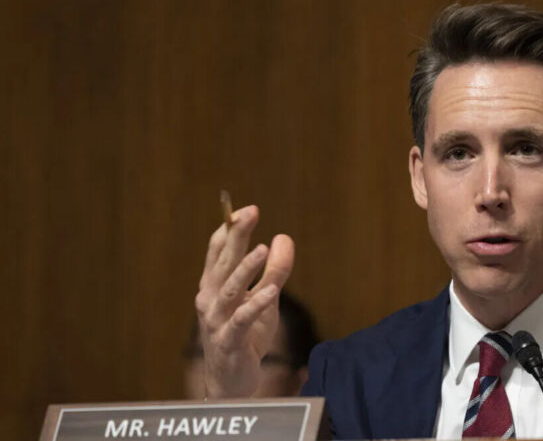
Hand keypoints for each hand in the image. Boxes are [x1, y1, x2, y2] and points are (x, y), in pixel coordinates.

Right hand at [194, 205, 294, 397]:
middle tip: (249, 213)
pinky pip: (242, 320)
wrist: (232, 382)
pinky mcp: (229, 341)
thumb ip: (274, 271)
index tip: (245, 210)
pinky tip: (271, 291)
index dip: (229, 229)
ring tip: (262, 248)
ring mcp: (216, 321)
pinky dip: (256, 304)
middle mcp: (210, 300)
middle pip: (223, 263)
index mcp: (214, 286)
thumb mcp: (265, 299)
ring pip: (230, 290)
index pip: (217, 251)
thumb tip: (284, 238)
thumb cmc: (245, 336)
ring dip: (245, 268)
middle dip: (236, 236)